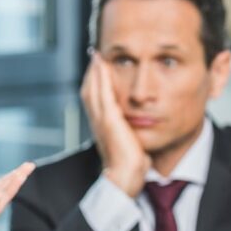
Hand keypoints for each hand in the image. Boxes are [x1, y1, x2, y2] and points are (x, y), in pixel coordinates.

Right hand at [81, 51, 149, 196]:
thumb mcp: (131, 142)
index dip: (95, 82)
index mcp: (102, 126)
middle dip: (92, 72)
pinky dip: (100, 77)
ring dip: (94, 70)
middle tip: (95, 54)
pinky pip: (102, 92)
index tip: (100, 67)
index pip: (94, 99)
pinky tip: (103, 63)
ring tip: (97, 54)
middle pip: (89, 90)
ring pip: (92, 89)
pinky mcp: (108, 119)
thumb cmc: (131, 164)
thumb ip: (132, 132)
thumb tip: (141, 128)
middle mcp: (97, 121)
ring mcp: (100, 120)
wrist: (127, 175)